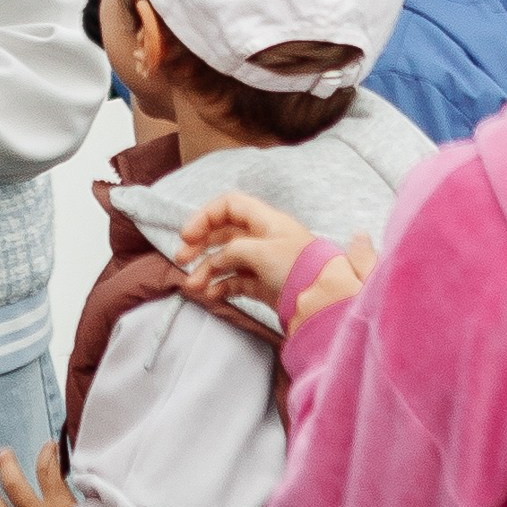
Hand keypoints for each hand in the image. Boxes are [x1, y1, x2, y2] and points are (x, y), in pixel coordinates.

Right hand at [174, 194, 371, 324]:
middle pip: (223, 233)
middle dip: (199, 245)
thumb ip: (232, 250)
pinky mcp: (264, 285)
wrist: (326, 300)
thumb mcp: (262, 251)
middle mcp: (263, 238)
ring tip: (193, 287)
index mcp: (266, 221)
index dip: (205, 216)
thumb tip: (217, 261)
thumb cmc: (299, 268)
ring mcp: (263, 263)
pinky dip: (221, 287)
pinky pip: (235, 282)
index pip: (229, 205)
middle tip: (181, 260)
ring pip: (226, 260)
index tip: (187, 236)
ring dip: (206, 271)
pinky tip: (211, 296)